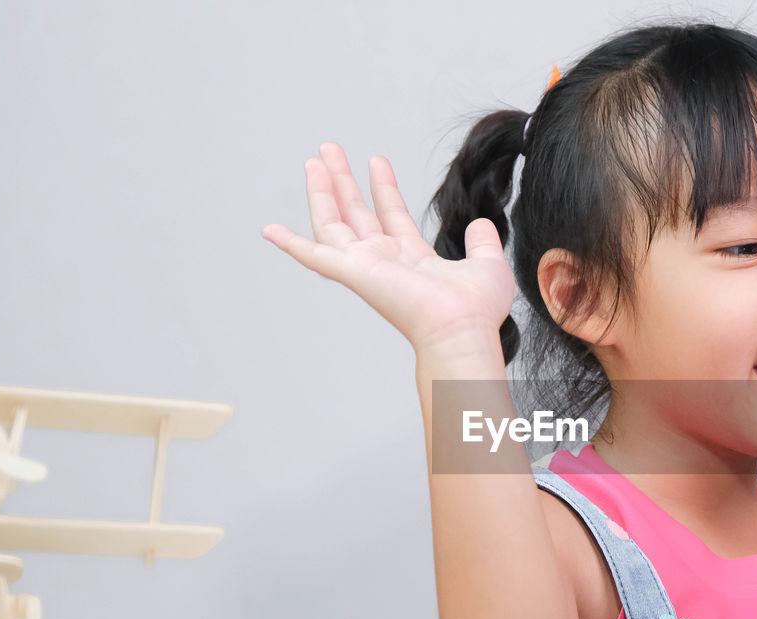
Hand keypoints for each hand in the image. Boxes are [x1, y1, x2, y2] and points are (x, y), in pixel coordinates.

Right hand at [262, 142, 515, 351]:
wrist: (462, 330)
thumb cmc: (475, 311)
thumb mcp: (486, 265)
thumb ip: (482, 243)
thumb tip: (482, 224)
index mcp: (412, 260)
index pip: (391, 217)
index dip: (383, 188)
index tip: (376, 161)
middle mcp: (385, 262)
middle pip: (356, 214)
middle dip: (343, 180)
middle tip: (330, 150)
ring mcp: (366, 267)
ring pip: (333, 223)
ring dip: (322, 191)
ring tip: (316, 159)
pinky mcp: (353, 272)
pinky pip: (314, 256)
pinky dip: (290, 244)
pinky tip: (269, 229)